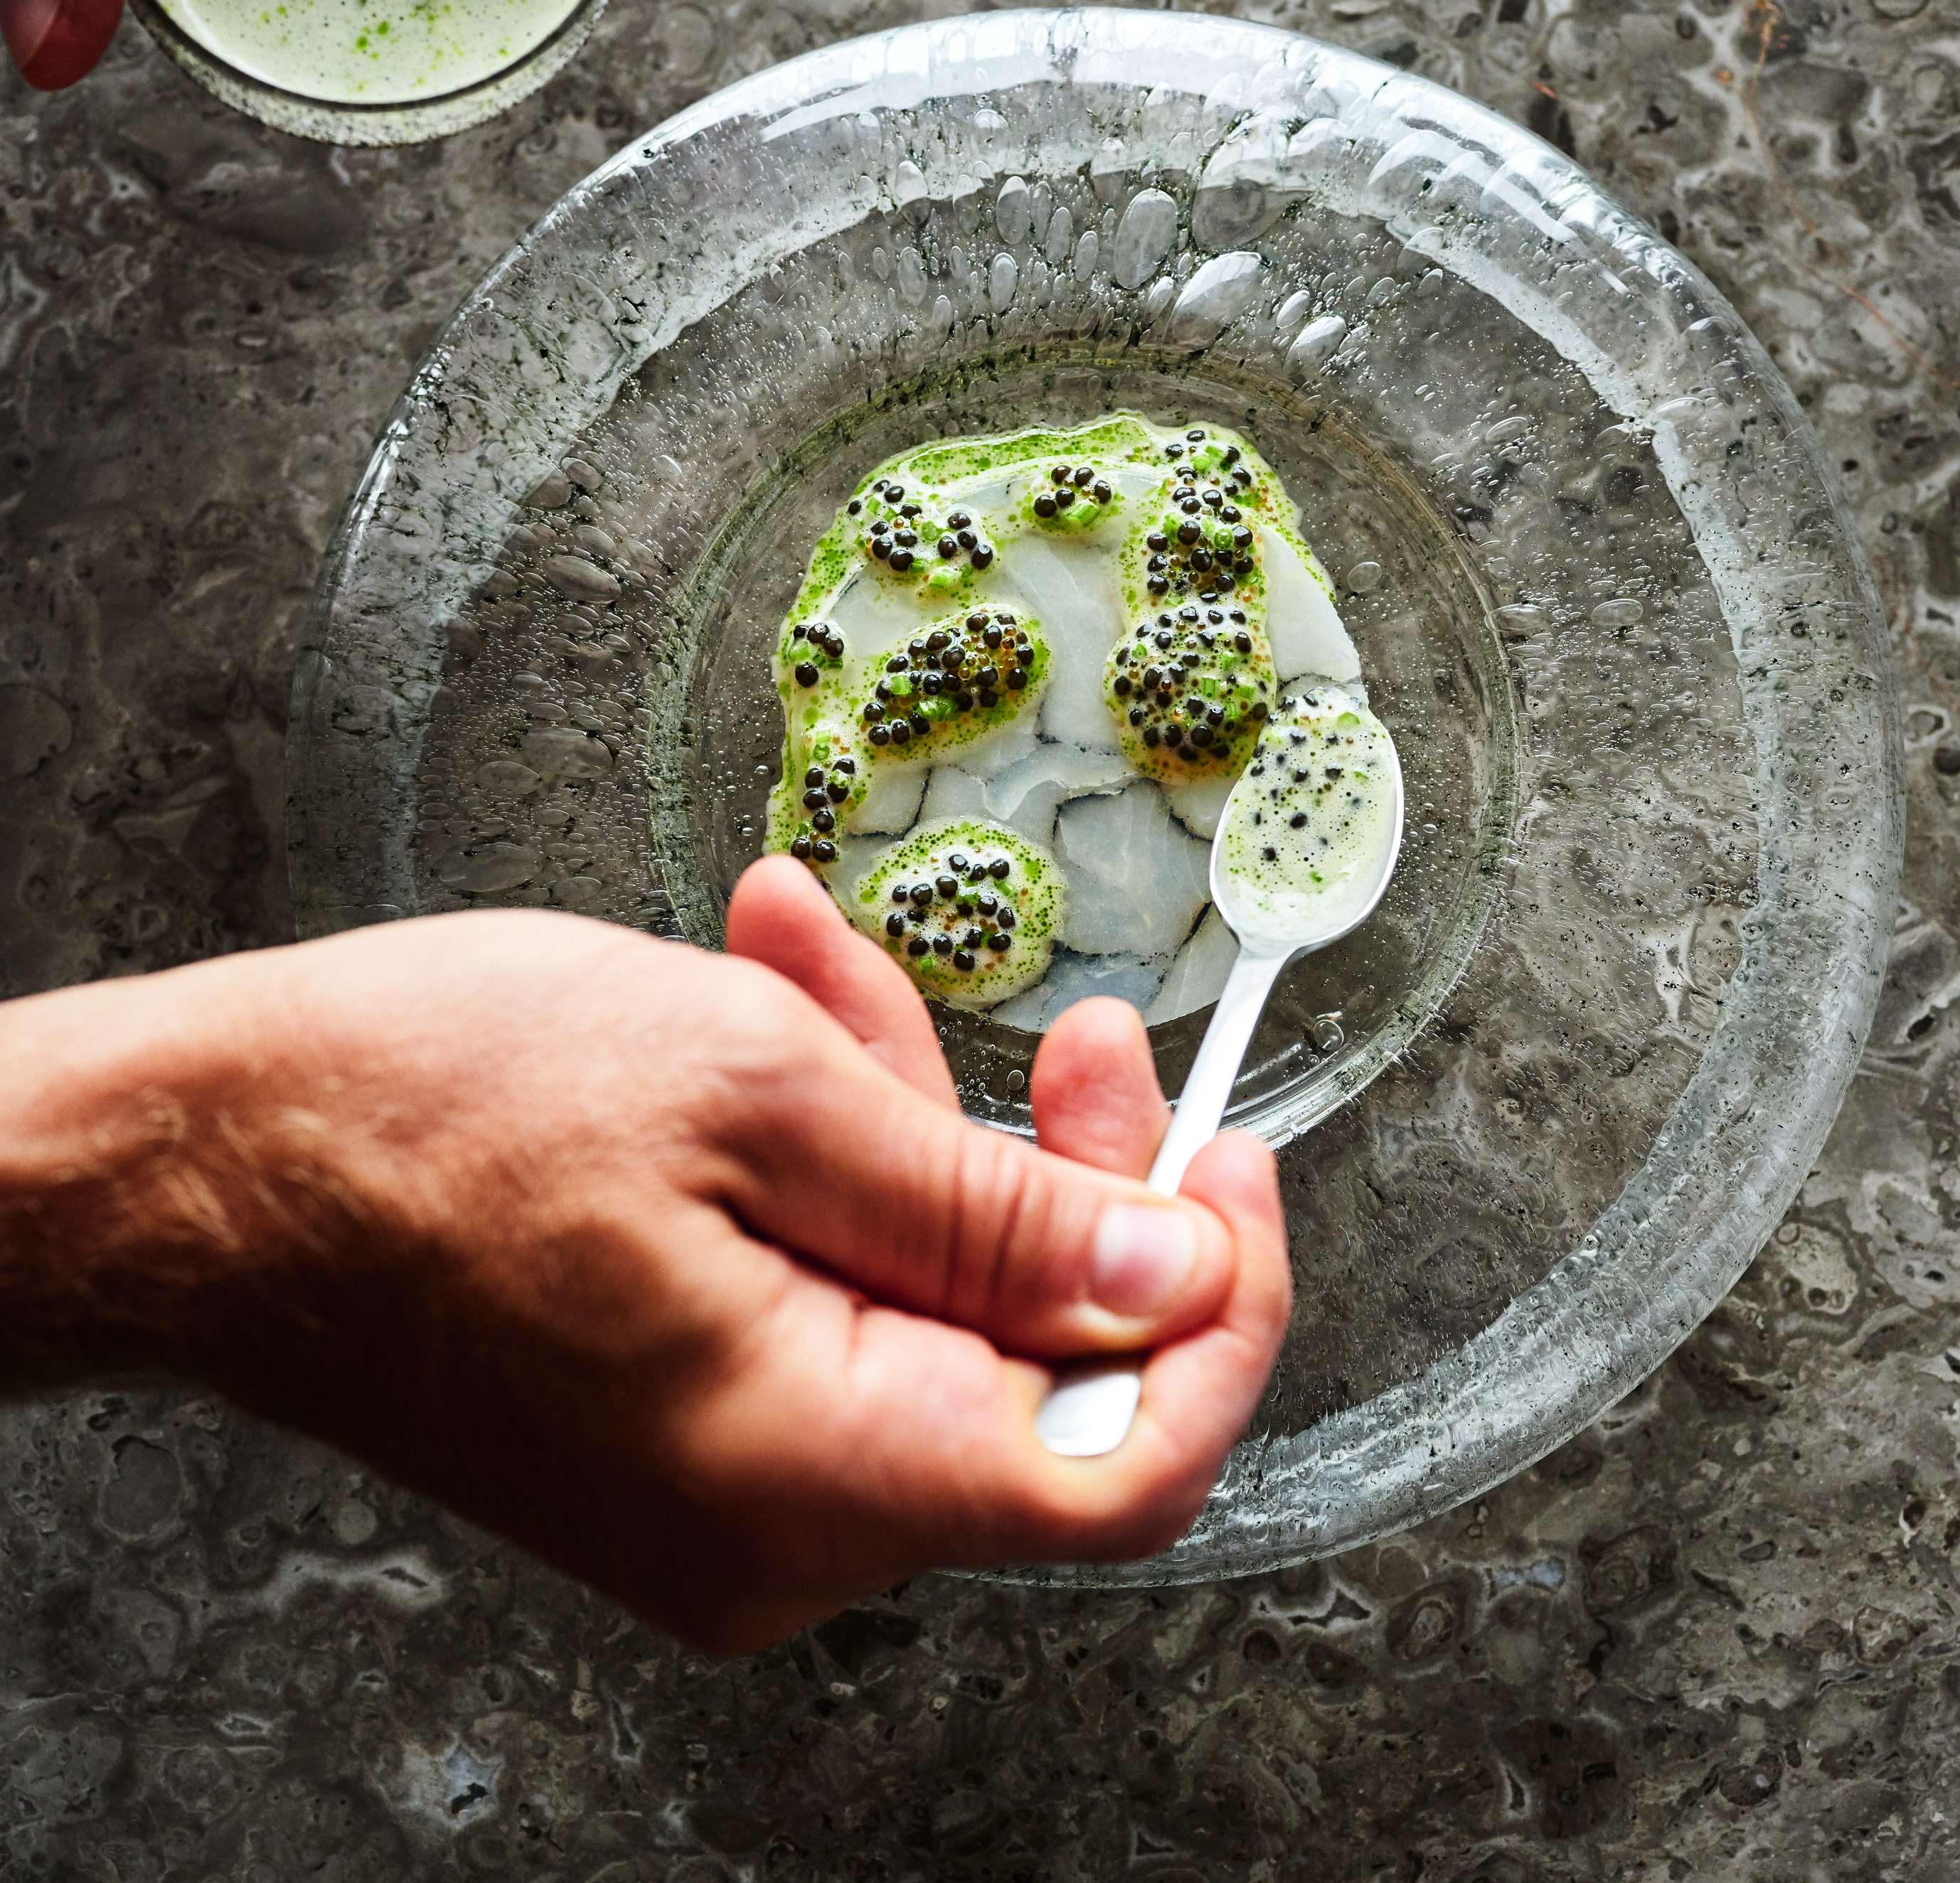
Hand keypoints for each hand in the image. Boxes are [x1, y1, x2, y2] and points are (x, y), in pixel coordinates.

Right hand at [0, 860, 1288, 1649]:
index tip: (1227, 1161)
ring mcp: (724, 1491)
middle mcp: (779, 1529)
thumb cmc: (434, 1106)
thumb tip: (1175, 1272)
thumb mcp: (760, 1095)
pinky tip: (782, 1015)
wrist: (202, 1166)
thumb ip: (995, 1209)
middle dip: (1060, 1172)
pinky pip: (824, 1305)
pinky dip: (829, 1168)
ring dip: (911, 1125)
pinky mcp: (680, 1435)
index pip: (1122, 1472)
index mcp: (813, 1472)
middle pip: (1030, 1366)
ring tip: (824, 961)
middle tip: (1075, 1031)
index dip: (1222, 1317)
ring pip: (920, 1308)